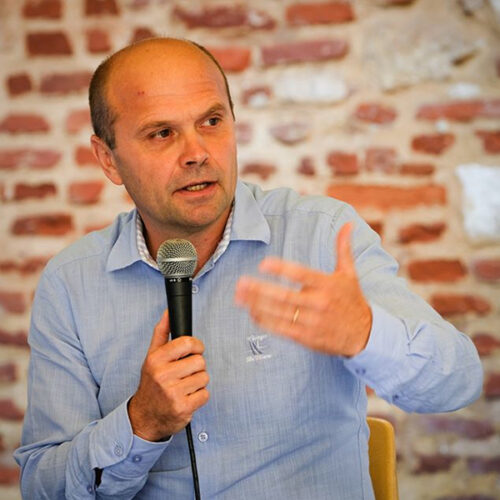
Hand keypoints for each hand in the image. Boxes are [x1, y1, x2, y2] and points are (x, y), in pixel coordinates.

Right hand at [128, 310, 209, 441]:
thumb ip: (161, 332)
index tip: (194, 350)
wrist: (144, 416)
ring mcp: (172, 393)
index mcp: (156, 359)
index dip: (196, 346)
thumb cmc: (151, 384)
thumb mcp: (152, 356)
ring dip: (198, 382)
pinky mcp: (182, 408)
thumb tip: (168, 312)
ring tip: (185, 386)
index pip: (188, 343)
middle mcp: (162, 375)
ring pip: (204, 377)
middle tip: (185, 373)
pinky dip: (199, 396)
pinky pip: (205, 394)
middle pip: (200, 361)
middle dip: (196, 367)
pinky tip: (187, 397)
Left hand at [234, 223, 371, 356]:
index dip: (282, 269)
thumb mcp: (349, 273)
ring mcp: (311, 322)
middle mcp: (319, 303)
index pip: (301, 274)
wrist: (365, 335)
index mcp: (327, 285)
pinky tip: (252, 312)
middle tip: (241, 282)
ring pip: (280, 313)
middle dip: (260, 289)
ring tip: (239, 296)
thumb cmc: (352, 300)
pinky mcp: (307, 337)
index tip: (263, 264)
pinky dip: (266, 321)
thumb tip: (348, 224)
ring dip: (257, 304)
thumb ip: (343, 248)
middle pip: (285, 296)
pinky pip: (282, 329)